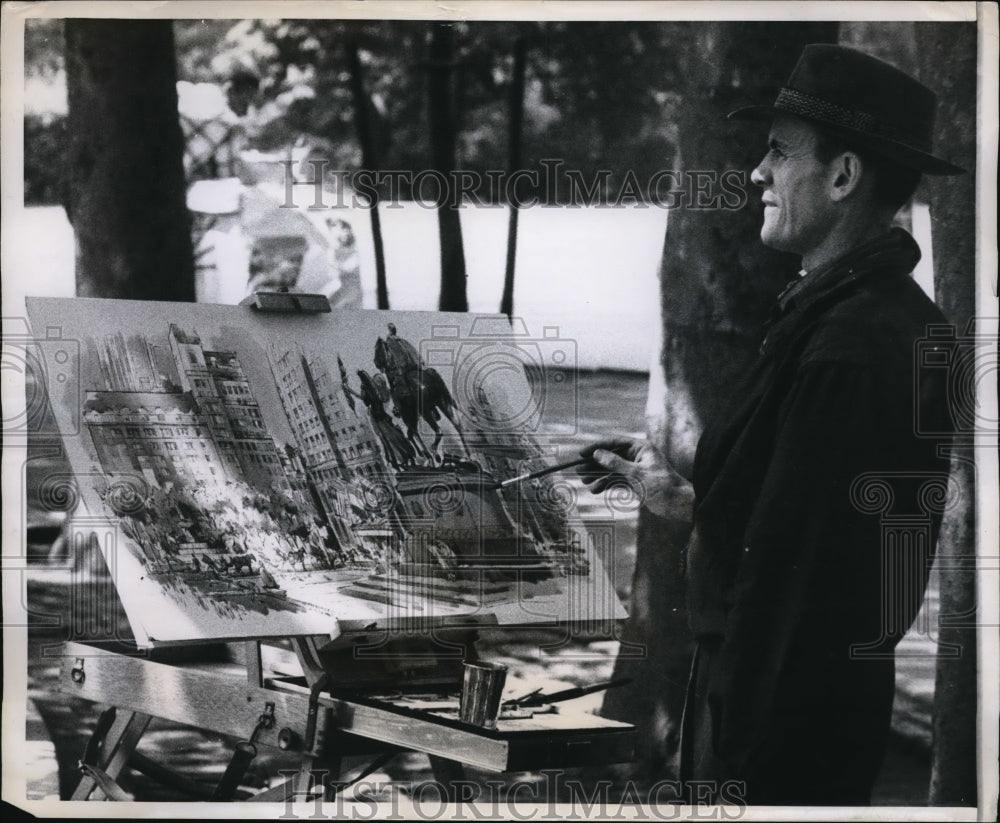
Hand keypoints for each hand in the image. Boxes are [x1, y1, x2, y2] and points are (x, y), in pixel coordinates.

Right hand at [577, 437, 693, 521]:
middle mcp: (636, 456)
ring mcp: (635, 470)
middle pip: (610, 456)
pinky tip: (596, 489)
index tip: (581, 453)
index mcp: (640, 448)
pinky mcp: (635, 483)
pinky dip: (606, 484)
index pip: (614, 442)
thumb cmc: (662, 485)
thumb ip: (615, 463)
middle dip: (594, 464)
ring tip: (585, 482)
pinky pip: (616, 481)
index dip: (596, 447)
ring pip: (611, 470)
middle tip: (578, 470)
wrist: (678, 504)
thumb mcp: (637, 474)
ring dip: (598, 475)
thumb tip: (597, 453)